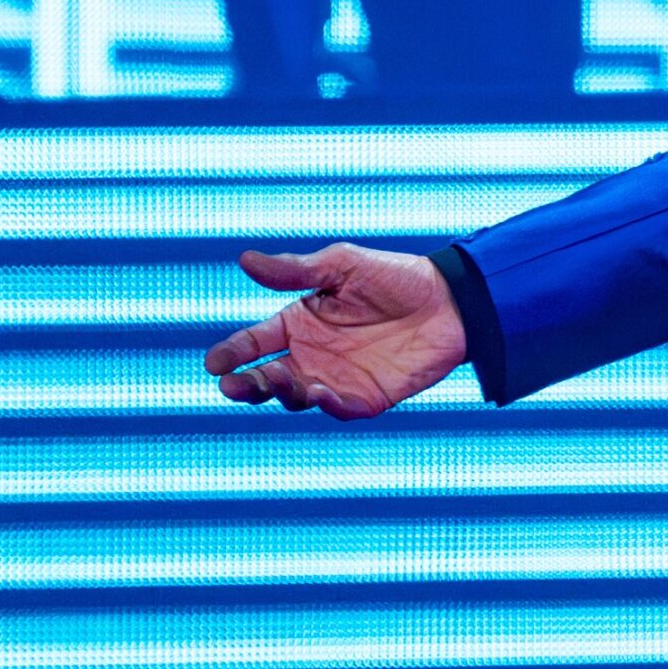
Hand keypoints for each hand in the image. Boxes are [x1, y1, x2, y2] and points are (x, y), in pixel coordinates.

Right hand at [205, 243, 467, 418]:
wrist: (452, 301)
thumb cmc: (397, 277)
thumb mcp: (343, 265)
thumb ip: (296, 270)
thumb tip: (245, 260)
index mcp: (299, 323)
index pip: (254, 342)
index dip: (232, 353)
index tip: (215, 362)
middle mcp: (311, 355)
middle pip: (266, 377)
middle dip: (245, 384)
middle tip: (230, 385)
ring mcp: (337, 378)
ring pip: (295, 396)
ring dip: (281, 393)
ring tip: (277, 381)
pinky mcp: (366, 397)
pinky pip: (338, 408)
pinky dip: (325, 405)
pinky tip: (318, 392)